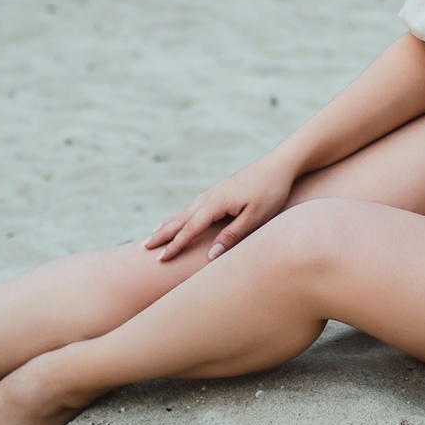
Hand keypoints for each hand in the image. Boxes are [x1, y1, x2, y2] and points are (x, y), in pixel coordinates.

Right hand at [143, 159, 294, 261]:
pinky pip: (194, 205)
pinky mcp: (221, 190)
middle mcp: (210, 195)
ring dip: (170, 223)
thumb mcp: (255, 217)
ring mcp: (214, 191)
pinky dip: (182, 214)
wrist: (280, 165)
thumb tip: (211, 255)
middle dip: (163, 233)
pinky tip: (181, 218)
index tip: (160, 259)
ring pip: (186, 210)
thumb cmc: (271, 192)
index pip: (191, 228)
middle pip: (182, 218)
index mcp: (217, 202)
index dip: (176, 245)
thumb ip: (232, 235)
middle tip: (145, 247)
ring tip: (154, 234)